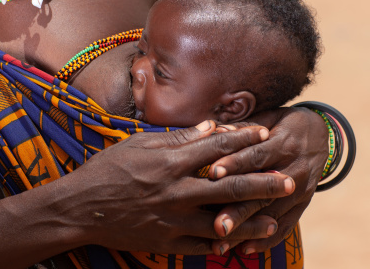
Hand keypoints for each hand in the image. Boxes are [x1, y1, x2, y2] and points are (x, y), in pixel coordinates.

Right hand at [0, 121, 296, 267]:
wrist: (80, 208)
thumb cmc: (106, 170)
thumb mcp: (137, 144)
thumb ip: (176, 138)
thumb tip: (208, 126)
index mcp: (168, 161)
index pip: (214, 147)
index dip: (242, 138)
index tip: (265, 132)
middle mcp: (175, 190)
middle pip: (228, 185)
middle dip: (261, 181)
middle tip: (289, 179)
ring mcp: (172, 218)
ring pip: (221, 219)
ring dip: (251, 218)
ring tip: (275, 217)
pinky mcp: (166, 241)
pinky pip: (202, 244)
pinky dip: (223, 242)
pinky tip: (239, 242)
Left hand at [207, 107, 327, 254]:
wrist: (322, 134)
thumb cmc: (282, 124)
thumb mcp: (267, 118)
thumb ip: (242, 128)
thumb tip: (214, 131)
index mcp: (282, 144)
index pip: (255, 155)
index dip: (234, 164)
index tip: (212, 173)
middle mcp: (294, 169)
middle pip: (262, 191)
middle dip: (238, 208)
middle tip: (217, 224)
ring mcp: (301, 190)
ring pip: (271, 212)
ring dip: (247, 229)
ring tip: (222, 242)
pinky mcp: (303, 204)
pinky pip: (287, 225)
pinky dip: (267, 239)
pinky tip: (246, 249)